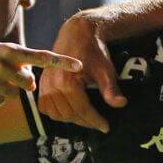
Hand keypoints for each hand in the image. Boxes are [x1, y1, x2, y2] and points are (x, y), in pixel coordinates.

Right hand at [0, 40, 80, 107]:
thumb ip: (18, 62)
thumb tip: (32, 82)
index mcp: (9, 51)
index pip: (41, 57)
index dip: (62, 62)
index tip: (80, 66)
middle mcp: (3, 65)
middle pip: (29, 84)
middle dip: (22, 82)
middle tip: (6, 75)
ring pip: (14, 95)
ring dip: (5, 90)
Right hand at [37, 14, 126, 132]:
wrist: (77, 35)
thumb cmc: (93, 52)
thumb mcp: (105, 70)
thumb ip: (111, 89)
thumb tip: (121, 104)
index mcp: (67, 81)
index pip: (82, 110)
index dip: (96, 121)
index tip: (106, 127)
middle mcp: (52, 84)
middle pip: (69, 114)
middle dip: (86, 122)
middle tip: (99, 124)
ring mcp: (45, 85)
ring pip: (57, 114)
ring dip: (72, 120)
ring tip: (87, 119)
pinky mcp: (41, 84)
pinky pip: (45, 107)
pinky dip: (56, 113)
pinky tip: (70, 112)